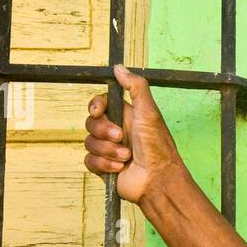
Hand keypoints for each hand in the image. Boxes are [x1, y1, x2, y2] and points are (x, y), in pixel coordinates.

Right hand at [83, 64, 183, 204]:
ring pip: (89, 143)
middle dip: (104, 132)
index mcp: (126, 117)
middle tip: (121, 137)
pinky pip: (89, 160)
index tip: (98, 111)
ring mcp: (109, 150)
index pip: (99, 105)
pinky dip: (104, 164)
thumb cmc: (158, 146)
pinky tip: (119, 168)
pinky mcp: (104, 168)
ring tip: (126, 157)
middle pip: (91, 123)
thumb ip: (135, 87)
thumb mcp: (149, 112)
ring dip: (108, 150)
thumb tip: (119, 68)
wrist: (158, 179)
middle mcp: (117, 132)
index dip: (95, 106)